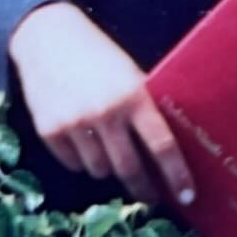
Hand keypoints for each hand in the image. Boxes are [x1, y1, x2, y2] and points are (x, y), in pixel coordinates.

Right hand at [8, 1, 194, 207]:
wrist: (48, 39)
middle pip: (130, 169)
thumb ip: (143, 108)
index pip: (162, 145)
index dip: (176, 175)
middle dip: (144, 189)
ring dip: (110, 170)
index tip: (188, 197)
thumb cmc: (99, 57)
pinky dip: (83, 161)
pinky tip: (86, 144)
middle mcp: (105, 113)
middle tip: (153, 197)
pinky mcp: (50, 131)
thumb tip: (166, 150)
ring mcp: (75, 124)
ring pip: (100, 171)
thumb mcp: (129, 76)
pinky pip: (74, 164)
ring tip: (114, 156)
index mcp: (134, 96)